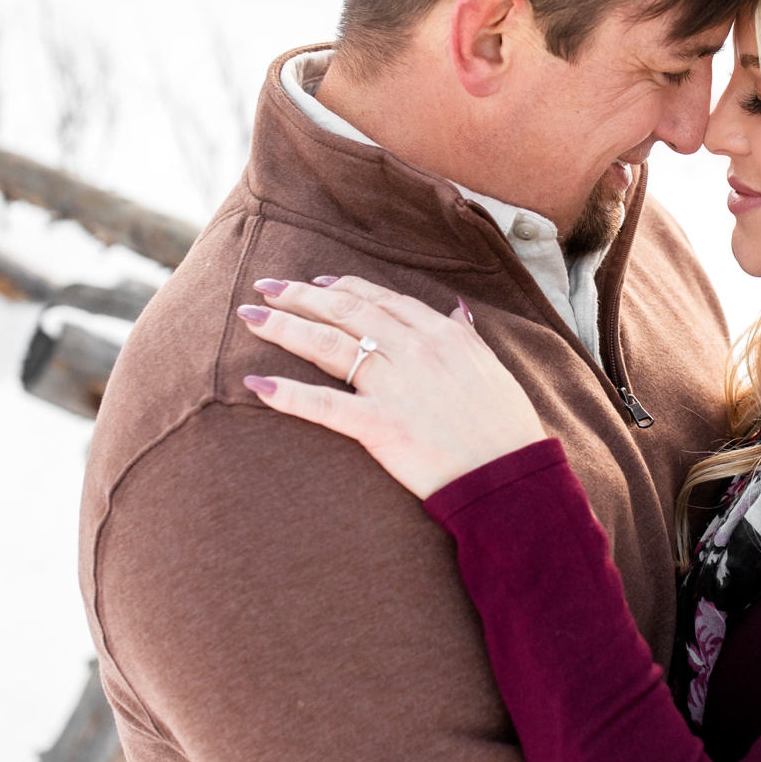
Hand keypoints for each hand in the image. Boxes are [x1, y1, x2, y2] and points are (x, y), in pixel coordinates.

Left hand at [236, 276, 548, 498]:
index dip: (342, 288)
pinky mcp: (380, 426)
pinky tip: (255, 384)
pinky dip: (287, 394)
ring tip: (249, 317)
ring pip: (327, 346)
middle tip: (265, 286)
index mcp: (442, 334)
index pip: (380, 299)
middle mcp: (414, 350)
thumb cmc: (506, 428)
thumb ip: (467, 336)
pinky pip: (324, 405)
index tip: (315, 284)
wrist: (511, 477)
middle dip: (299, 296)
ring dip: (283, 327)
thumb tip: (455, 311)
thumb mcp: (493, 368)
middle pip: (345, 312)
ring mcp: (395, 386)